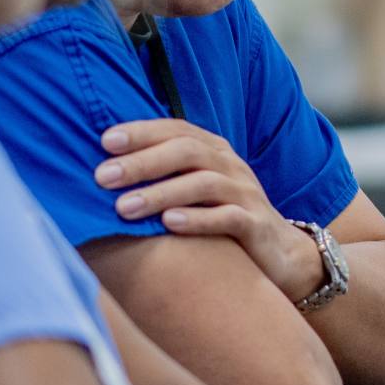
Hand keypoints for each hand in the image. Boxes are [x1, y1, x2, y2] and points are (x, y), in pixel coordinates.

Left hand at [96, 118, 323, 301]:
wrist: (281, 254)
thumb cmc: (223, 220)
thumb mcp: (196, 192)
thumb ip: (164, 176)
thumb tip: (104, 172)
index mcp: (214, 152)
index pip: (177, 130)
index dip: (142, 132)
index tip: (104, 142)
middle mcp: (230, 166)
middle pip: (187, 152)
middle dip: (142, 162)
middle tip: (103, 176)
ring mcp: (246, 194)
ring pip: (204, 184)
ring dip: (161, 193)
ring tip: (123, 208)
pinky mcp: (256, 226)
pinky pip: (228, 218)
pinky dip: (198, 219)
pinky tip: (169, 224)